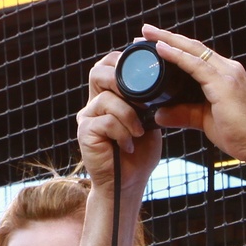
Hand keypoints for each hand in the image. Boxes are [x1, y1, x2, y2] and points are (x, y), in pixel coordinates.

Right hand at [78, 52, 163, 195]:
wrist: (129, 183)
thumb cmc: (140, 152)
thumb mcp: (149, 119)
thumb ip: (149, 99)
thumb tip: (161, 80)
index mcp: (107, 95)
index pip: (107, 65)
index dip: (123, 63)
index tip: (145, 76)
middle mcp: (93, 103)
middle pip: (98, 73)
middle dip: (122, 81)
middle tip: (141, 101)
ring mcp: (86, 117)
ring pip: (107, 98)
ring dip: (129, 115)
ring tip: (138, 132)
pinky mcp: (84, 132)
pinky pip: (106, 121)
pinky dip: (123, 132)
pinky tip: (128, 145)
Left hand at [134, 25, 245, 166]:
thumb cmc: (241, 134)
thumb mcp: (205, 121)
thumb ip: (183, 114)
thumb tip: (159, 114)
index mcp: (224, 75)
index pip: (196, 55)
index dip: (175, 47)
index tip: (152, 43)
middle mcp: (227, 69)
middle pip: (193, 47)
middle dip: (167, 37)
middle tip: (144, 32)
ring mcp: (227, 74)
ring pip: (193, 50)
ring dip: (168, 41)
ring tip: (146, 35)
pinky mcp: (224, 84)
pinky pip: (196, 65)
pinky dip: (176, 55)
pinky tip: (161, 49)